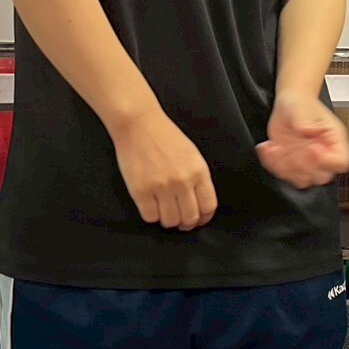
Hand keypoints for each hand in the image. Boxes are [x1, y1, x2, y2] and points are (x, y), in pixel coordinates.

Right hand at [109, 107, 217, 230]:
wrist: (140, 124)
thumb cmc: (166, 137)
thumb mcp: (193, 155)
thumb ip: (198, 178)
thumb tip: (199, 203)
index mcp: (199, 172)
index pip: (208, 206)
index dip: (204, 218)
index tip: (198, 220)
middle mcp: (183, 181)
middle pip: (190, 218)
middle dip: (186, 223)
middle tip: (180, 221)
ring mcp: (161, 187)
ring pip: (170, 221)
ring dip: (168, 221)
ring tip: (164, 212)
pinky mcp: (141, 191)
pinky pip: (150, 217)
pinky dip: (151, 215)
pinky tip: (151, 206)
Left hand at [257, 93, 348, 188]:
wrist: (289, 105)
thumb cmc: (302, 105)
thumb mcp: (303, 108)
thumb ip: (305, 120)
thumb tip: (307, 130)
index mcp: (334, 141)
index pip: (341, 162)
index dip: (328, 161)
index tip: (313, 147)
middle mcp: (323, 154)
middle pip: (322, 176)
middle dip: (304, 166)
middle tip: (294, 149)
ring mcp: (308, 162)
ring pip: (302, 179)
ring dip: (286, 167)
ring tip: (278, 149)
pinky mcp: (293, 165)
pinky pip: (284, 175)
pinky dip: (274, 164)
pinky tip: (270, 149)